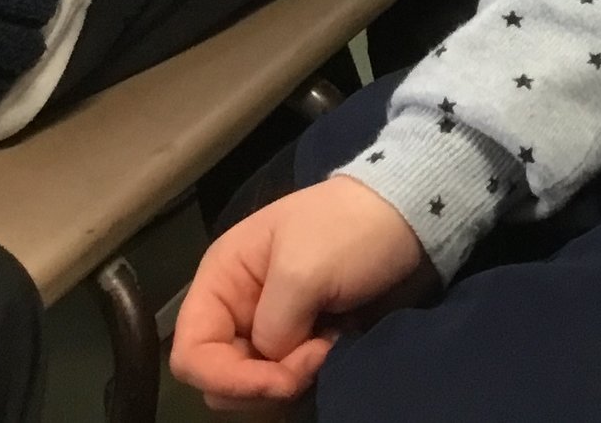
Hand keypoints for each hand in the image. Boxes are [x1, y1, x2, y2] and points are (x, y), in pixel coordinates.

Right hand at [172, 178, 430, 409]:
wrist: (410, 215)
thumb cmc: (352, 229)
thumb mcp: (304, 268)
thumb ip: (273, 324)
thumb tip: (271, 362)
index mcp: (221, 278)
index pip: (190, 353)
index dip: (225, 378)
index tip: (279, 379)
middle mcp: (235, 306)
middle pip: (218, 376)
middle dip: (261, 381)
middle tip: (315, 355)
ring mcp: (267, 324)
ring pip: (250, 384)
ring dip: (285, 380)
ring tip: (327, 346)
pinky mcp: (298, 338)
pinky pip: (281, 379)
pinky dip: (302, 377)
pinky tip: (332, 348)